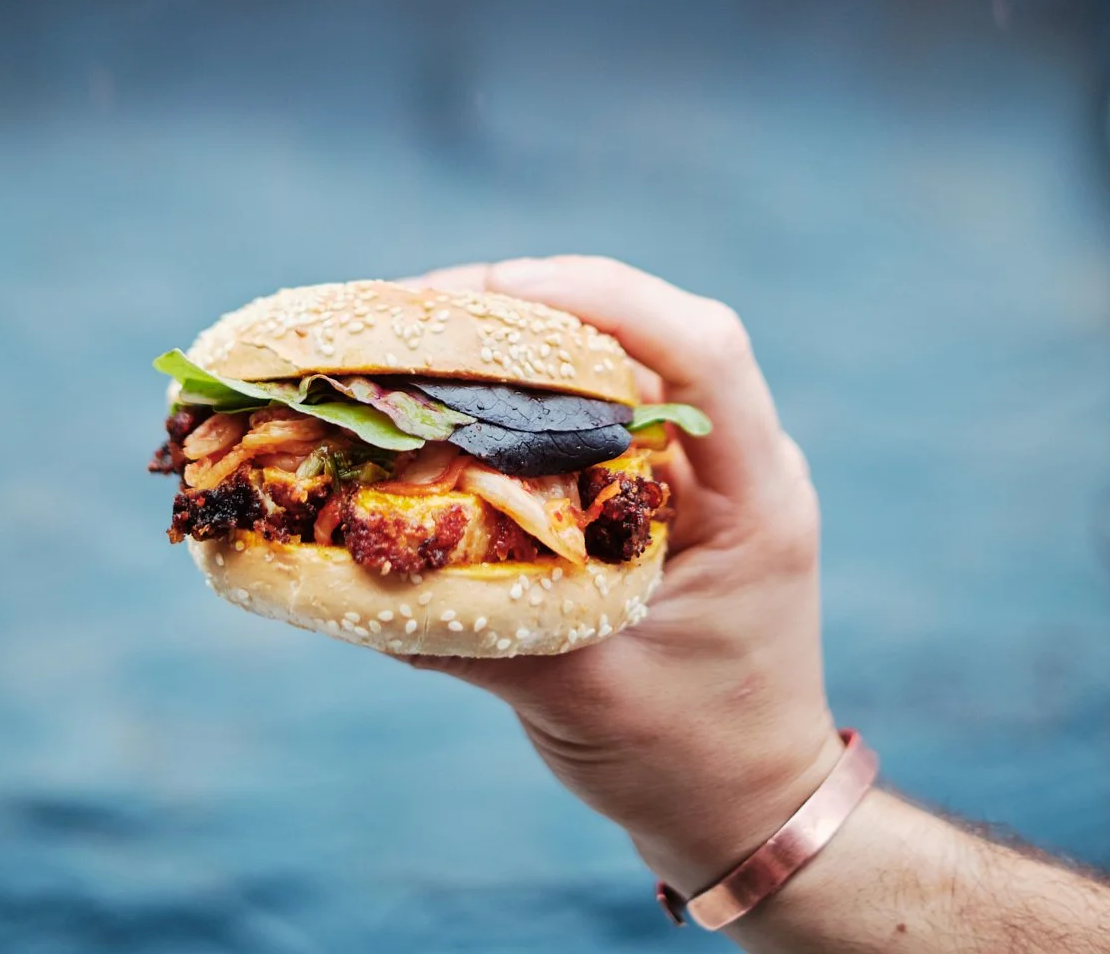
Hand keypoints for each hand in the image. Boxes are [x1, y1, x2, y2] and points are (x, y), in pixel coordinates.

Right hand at [402, 256, 841, 899]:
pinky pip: (589, 407)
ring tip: (412, 337)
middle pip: (642, 332)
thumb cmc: (689, 765)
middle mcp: (735, 462)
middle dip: (525, 302)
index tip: (493, 293)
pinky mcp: (658, 489)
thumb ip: (482, 631)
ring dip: (514, 337)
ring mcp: (700, 470)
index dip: (601, 299)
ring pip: (610, 358)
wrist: (750, 816)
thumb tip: (354, 567)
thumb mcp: (586, 700)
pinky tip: (446, 397)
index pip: (703, 348)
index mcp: (755, 497)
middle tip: (412, 310)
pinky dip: (518, 392)